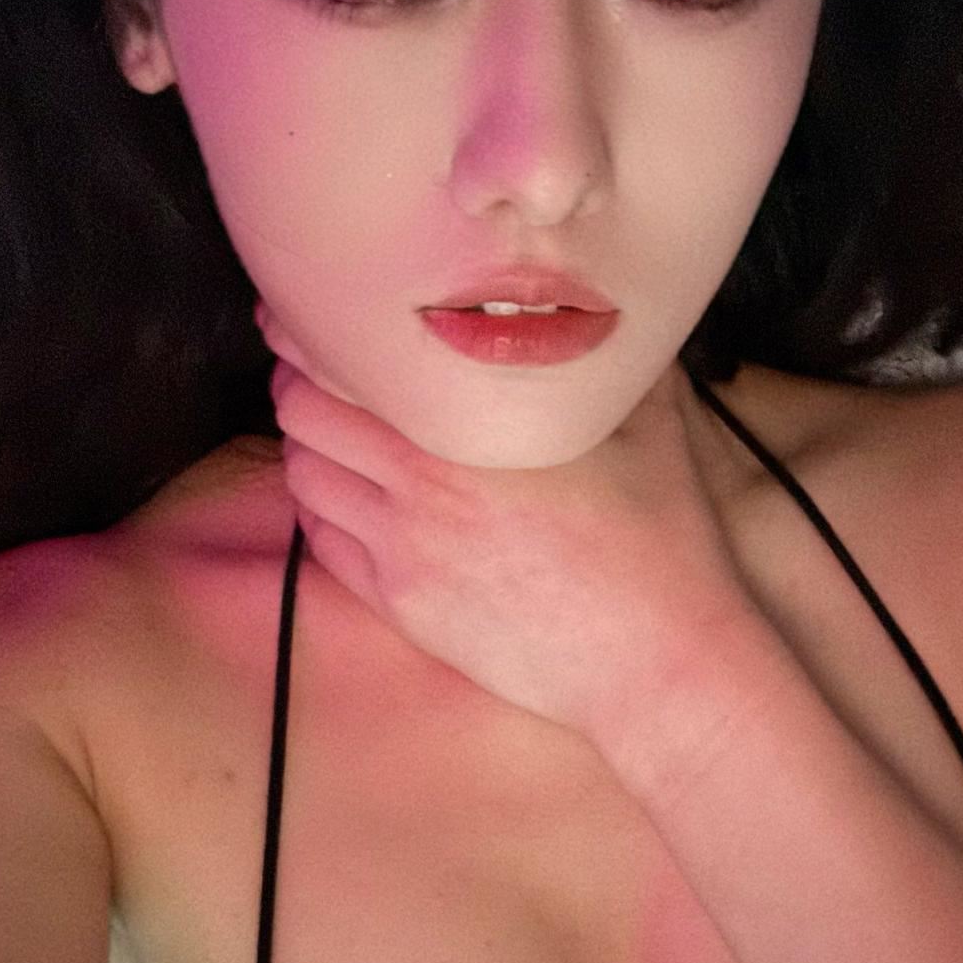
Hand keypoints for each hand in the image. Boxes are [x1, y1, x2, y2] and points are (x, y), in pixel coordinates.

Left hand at [257, 301, 755, 746]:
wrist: (657, 659)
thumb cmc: (662, 538)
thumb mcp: (649, 421)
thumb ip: (605, 354)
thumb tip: (595, 303)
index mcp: (471, 425)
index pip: (346, 358)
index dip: (307, 327)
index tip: (307, 311)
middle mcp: (421, 483)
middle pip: (303, 410)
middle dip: (300, 381)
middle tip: (318, 370)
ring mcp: (404, 551)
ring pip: (305, 475)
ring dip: (309, 445)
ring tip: (338, 432)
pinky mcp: (403, 606)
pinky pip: (323, 542)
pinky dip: (323, 508)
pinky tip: (353, 497)